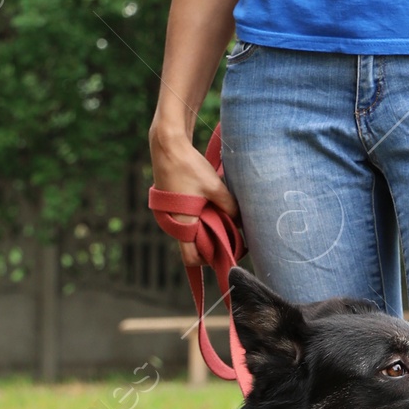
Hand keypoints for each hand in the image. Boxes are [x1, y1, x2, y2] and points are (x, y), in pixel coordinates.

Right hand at [148, 130, 238, 271]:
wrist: (168, 147)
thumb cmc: (188, 168)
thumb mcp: (214, 187)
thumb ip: (229, 205)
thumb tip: (240, 220)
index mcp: (181, 224)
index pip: (191, 258)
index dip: (208, 261)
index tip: (225, 254)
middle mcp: (172, 224)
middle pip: (193, 247)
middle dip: (211, 245)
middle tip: (231, 237)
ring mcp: (169, 214)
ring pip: (190, 232)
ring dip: (205, 230)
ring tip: (224, 221)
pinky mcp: (171, 204)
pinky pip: (186, 219)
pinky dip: (199, 219)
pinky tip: (212, 208)